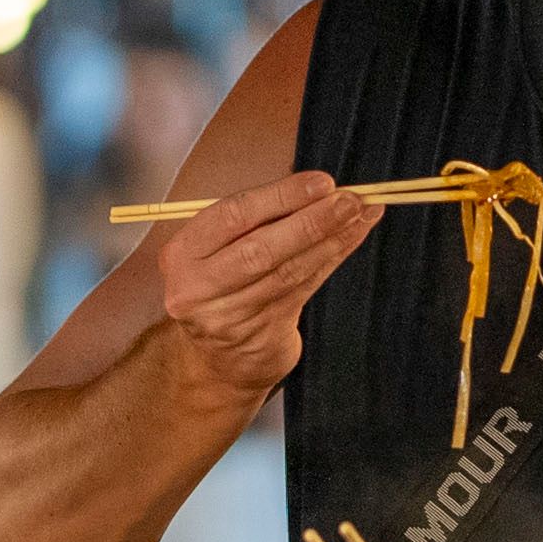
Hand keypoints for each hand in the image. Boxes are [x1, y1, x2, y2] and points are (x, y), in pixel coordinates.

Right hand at [159, 174, 381, 395]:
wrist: (217, 358)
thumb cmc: (223, 285)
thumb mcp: (219, 249)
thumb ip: (256, 220)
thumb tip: (317, 187)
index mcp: (182, 254)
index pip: (233, 216)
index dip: (281, 196)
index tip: (321, 182)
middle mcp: (197, 287)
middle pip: (261, 249)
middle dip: (312, 221)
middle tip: (349, 200)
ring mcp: (228, 316)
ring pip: (288, 272)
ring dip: (331, 240)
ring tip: (361, 215)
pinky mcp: (260, 336)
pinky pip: (303, 289)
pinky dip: (331, 260)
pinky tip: (350, 240)